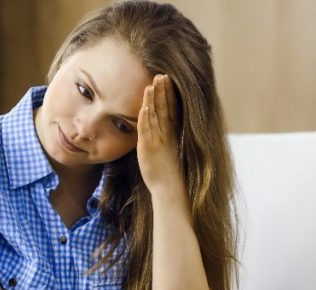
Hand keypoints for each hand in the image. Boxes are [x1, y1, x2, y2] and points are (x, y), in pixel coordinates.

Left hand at [137, 74, 184, 198]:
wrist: (169, 187)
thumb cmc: (168, 172)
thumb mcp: (168, 151)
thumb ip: (164, 138)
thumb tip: (160, 130)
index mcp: (171, 134)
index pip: (171, 109)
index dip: (169, 94)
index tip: (168, 80)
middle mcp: (165, 134)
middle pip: (164, 108)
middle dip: (163, 91)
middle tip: (161, 75)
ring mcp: (157, 140)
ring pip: (155, 116)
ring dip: (153, 100)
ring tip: (151, 84)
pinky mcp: (148, 148)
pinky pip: (146, 130)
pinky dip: (145, 118)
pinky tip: (144, 107)